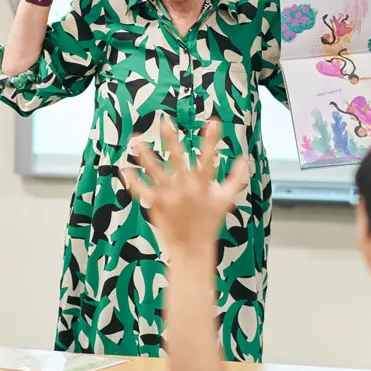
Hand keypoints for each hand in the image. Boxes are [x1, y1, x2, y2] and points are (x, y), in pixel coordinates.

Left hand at [121, 120, 248, 257]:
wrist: (192, 249)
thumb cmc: (209, 223)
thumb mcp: (225, 200)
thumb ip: (235, 179)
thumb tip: (245, 160)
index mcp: (203, 185)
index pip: (209, 158)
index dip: (211, 140)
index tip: (213, 122)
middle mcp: (185, 188)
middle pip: (178, 159)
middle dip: (171, 139)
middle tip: (164, 121)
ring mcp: (169, 196)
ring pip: (155, 171)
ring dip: (145, 156)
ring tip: (136, 141)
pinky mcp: (156, 205)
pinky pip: (142, 190)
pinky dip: (133, 181)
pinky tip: (125, 169)